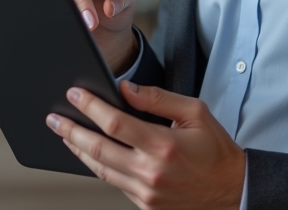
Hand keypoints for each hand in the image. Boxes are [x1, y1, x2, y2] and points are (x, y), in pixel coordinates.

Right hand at [42, 0, 137, 72]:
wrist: (110, 28)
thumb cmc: (119, 6)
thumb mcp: (129, 0)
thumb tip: (109, 8)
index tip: (91, 20)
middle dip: (67, 4)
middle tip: (84, 27)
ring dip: (57, 10)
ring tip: (74, 30)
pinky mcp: (53, 3)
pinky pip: (45, 7)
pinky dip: (53, 18)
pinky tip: (64, 32)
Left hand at [47, 81, 244, 209]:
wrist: (233, 191)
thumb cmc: (216, 151)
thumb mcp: (195, 113)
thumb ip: (158, 99)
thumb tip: (127, 89)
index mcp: (163, 145)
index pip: (114, 122)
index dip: (90, 106)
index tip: (75, 94)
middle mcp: (150, 171)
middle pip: (98, 149)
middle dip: (71, 130)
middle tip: (54, 118)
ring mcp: (145, 192)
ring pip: (100, 169)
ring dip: (78, 150)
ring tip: (64, 135)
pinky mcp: (145, 205)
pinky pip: (114, 183)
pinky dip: (98, 167)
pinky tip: (89, 154)